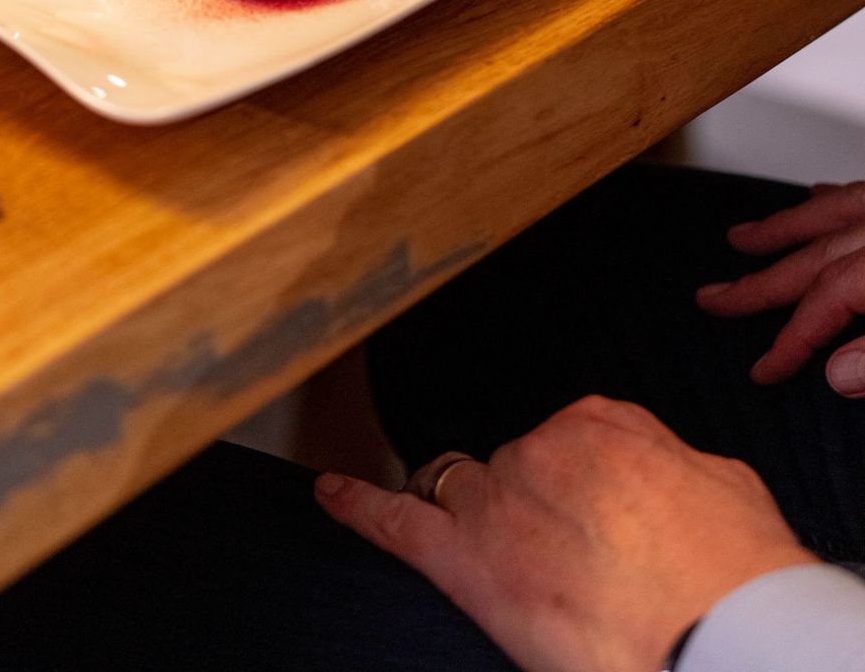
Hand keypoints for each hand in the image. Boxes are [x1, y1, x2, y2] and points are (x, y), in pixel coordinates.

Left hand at [317, 396, 810, 671]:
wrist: (717, 639)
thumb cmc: (735, 574)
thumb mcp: (721, 487)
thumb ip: (665, 464)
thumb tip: (652, 478)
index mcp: (599, 424)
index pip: (565, 442)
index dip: (573, 488)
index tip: (586, 516)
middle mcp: (538, 449)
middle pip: (511, 471)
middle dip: (527, 510)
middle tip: (561, 560)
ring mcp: (496, 501)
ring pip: (456, 493)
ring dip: (469, 520)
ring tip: (490, 553)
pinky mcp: (464, 560)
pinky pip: (394, 522)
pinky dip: (356, 504)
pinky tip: (329, 491)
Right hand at [698, 183, 864, 394]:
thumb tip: (837, 376)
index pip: (821, 306)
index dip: (790, 342)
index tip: (763, 370)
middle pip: (811, 259)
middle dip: (758, 283)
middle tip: (713, 298)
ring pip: (829, 214)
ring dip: (781, 230)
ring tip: (741, 238)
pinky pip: (860, 195)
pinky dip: (830, 201)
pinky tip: (816, 196)